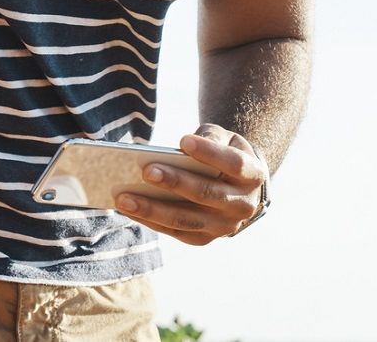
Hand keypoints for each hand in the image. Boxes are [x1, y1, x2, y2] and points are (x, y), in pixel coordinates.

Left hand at [114, 125, 267, 245]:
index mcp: (253, 175)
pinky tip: (128, 209)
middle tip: (146, 171)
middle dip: (175, 182)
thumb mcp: (224, 138)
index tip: (183, 141)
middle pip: (206, 194)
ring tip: (123, 198)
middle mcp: (243, 205)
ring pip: (186, 219)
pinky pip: (175, 231)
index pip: (233, 164)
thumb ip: (210, 137)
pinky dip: (150, 221)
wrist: (237, 186)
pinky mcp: (205, 238)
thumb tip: (182, 147)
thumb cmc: (224, 154)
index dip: (210, 153)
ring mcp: (225, 226)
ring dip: (153, 209)